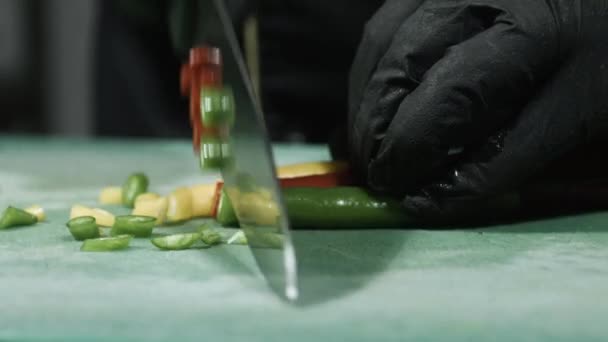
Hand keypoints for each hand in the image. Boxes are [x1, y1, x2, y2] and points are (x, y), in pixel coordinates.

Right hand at [347, 0, 607, 218]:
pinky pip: (386, 23)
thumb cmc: (599, 57)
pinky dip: (372, 68)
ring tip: (368, 143)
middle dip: (374, 130)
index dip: (410, 151)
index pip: (451, 99)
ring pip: (381, 43)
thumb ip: (506, 158)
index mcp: (533, 32)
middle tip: (375, 172)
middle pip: (399, 67)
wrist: (599, 3)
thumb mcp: (576, 113)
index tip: (395, 188)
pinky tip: (378, 98)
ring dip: (365, 101)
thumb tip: (427, 198)